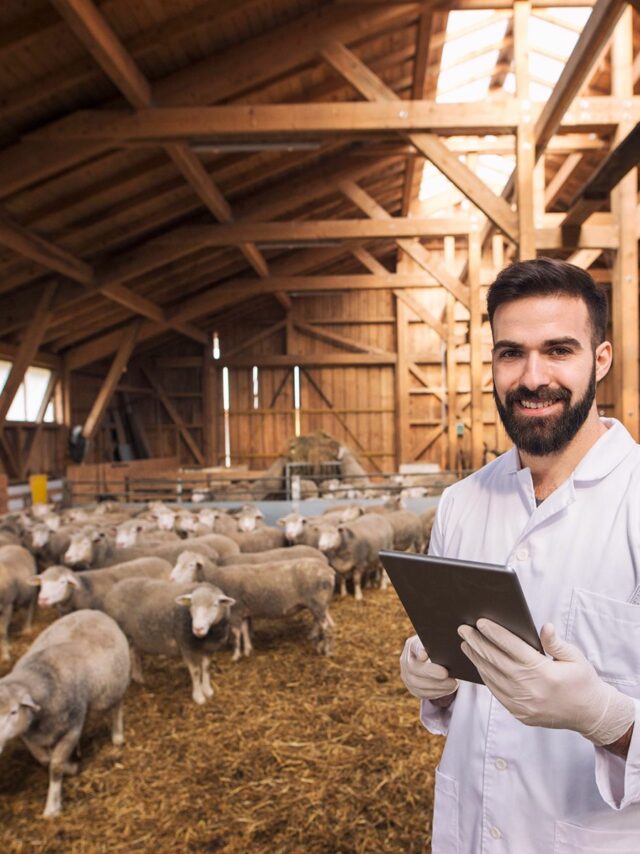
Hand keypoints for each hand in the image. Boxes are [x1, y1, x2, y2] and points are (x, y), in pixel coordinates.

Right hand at [400, 635, 458, 701]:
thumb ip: (438, 645)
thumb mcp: (439, 644)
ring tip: (452, 683)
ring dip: (437, 685)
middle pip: (413, 668)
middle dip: (431, 672)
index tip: (424, 656)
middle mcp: (405, 660)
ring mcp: (407, 676)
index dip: (419, 651)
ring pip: (417, 684)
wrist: (434, 661)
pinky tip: (448, 689)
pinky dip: (436, 692)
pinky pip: (423, 694)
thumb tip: (435, 652)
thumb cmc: (439, 650)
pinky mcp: (413, 688)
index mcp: (412, 645)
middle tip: (446, 674)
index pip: (415, 646)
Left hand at [459, 620, 634, 746]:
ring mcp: (523, 704)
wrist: (590, 715)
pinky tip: (479, 664)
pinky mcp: (520, 713)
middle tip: (463, 629)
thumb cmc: (582, 681)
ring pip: (492, 677)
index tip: (480, 622)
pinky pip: (497, 692)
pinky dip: (485, 677)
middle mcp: (530, 689)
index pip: (513, 648)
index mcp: (544, 672)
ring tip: (466, 644)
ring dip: (477, 659)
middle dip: (477, 643)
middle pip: (496, 661)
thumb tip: (544, 627)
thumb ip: (556, 643)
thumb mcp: (575, 658)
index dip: (495, 634)